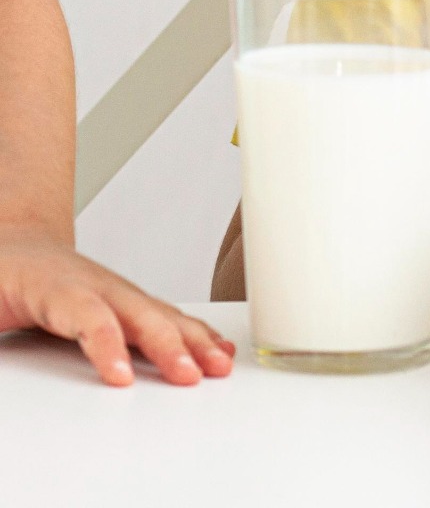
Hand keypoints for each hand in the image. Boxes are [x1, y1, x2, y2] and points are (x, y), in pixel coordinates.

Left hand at [0, 230, 234, 384]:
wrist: (14, 242)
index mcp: (53, 286)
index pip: (87, 315)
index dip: (107, 345)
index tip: (122, 380)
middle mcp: (93, 285)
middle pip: (139, 313)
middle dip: (170, 345)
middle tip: (192, 376)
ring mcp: (114, 290)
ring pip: (159, 313)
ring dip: (193, 339)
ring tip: (217, 365)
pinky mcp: (124, 300)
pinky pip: (164, 314)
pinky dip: (193, 332)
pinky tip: (213, 347)